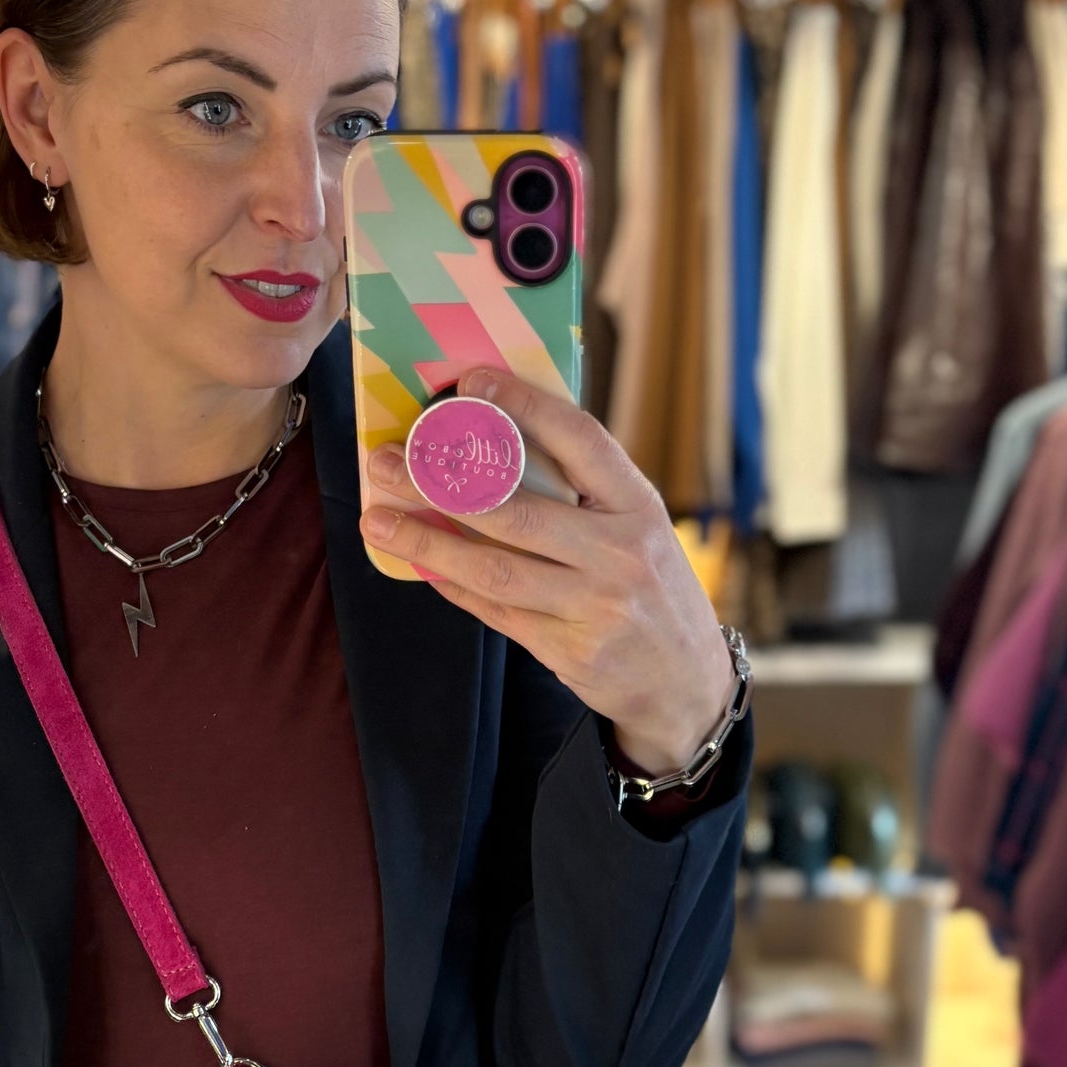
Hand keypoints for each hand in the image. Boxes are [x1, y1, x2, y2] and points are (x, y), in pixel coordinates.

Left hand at [359, 368, 733, 775]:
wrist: (686, 683)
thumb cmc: (652, 589)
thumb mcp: (640, 528)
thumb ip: (584, 493)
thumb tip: (493, 446)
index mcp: (639, 507)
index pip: (581, 441)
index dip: (525, 406)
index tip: (470, 383)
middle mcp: (620, 554)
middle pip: (517, 511)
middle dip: (441, 484)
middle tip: (388, 463)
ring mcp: (594, 608)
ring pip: (494, 569)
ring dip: (427, 542)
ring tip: (380, 521)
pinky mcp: (568, 652)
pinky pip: (495, 612)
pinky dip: (451, 584)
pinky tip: (420, 563)